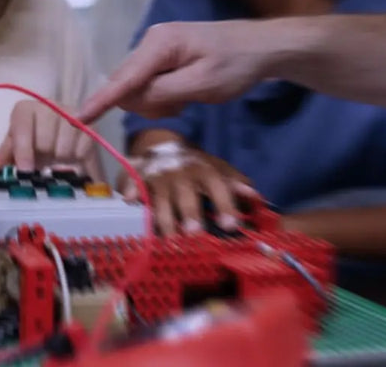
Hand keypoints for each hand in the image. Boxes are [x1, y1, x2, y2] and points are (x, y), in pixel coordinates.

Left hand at [0, 100, 95, 171]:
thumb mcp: (14, 151)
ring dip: (60, 159)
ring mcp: (72, 113)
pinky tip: (72, 157)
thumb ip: (3, 157)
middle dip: (43, 157)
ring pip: (63, 147)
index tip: (26, 169)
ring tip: (56, 158)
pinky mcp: (91, 126)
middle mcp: (48, 105)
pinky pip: (83, 150)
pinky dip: (77, 160)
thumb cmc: (33, 146)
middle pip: (44, 139)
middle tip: (43, 161)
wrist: (62, 144)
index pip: (22, 126)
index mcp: (25, 110)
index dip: (23, 149)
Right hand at [80, 20, 270, 121]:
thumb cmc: (237, 64)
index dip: (101, 101)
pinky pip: (147, 84)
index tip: (79, 119)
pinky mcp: (161, 56)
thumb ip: (163, 92)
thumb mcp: (203, 84)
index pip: (123, 79)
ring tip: (188, 98)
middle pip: (127, 85)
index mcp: (160, 44)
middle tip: (182, 106)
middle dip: (147, 103)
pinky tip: (184, 93)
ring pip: (136, 87)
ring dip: (157, 101)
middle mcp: (150, 41)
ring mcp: (154, 48)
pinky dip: (162, 96)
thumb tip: (129, 100)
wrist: (262, 46)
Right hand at [122, 143, 258, 235]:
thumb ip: (236, 184)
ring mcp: (158, 174)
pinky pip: (132, 181)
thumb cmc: (197, 168)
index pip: (217, 186)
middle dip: (189, 212)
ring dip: (163, 215)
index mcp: (204, 171)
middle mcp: (181, 172)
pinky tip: (129, 200)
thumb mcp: (219, 171)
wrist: (165, 147)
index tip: (230, 225)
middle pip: (186, 192)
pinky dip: (129, 188)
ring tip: (168, 237)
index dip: (224, 204)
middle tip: (193, 234)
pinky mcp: (138, 175)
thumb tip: (256, 197)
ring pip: (160, 194)